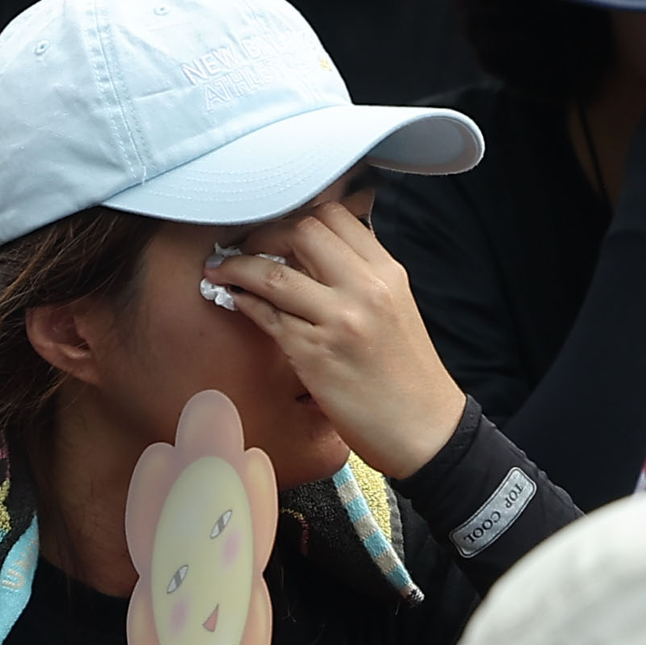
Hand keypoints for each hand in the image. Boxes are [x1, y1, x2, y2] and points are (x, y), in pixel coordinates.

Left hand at [201, 198, 468, 476]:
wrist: (425, 430)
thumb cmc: (407, 374)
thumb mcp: (396, 307)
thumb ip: (361, 275)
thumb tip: (316, 250)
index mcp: (388, 272)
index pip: (334, 215)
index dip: (295, 214)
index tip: (276, 228)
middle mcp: (366, 289)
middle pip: (302, 230)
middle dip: (263, 233)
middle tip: (246, 246)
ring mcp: (339, 322)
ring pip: (274, 273)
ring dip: (237, 266)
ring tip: (220, 269)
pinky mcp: (315, 355)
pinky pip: (266, 315)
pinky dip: (243, 301)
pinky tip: (234, 298)